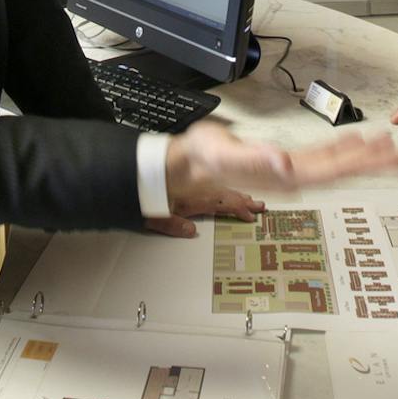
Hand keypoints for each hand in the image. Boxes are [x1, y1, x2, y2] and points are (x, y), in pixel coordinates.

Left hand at [145, 185, 263, 237]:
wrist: (137, 167)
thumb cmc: (144, 191)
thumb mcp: (153, 215)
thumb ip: (172, 225)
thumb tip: (190, 231)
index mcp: (190, 197)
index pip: (222, 203)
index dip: (239, 209)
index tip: (251, 215)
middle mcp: (196, 186)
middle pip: (226, 193)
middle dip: (244, 200)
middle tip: (260, 206)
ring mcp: (196, 180)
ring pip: (222, 185)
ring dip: (238, 192)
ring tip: (251, 198)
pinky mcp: (193, 174)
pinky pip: (215, 180)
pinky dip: (226, 185)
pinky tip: (231, 188)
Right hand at [163, 121, 397, 206]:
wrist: (194, 162)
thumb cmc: (206, 157)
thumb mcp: (225, 154)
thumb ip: (255, 159)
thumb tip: (284, 164)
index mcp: (284, 175)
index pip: (331, 170)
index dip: (359, 163)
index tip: (383, 156)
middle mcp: (293, 175)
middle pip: (341, 169)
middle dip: (373, 163)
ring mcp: (292, 170)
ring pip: (336, 163)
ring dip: (363, 156)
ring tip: (390, 149)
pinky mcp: (287, 162)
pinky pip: (322, 156)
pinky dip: (343, 149)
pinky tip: (357, 143)